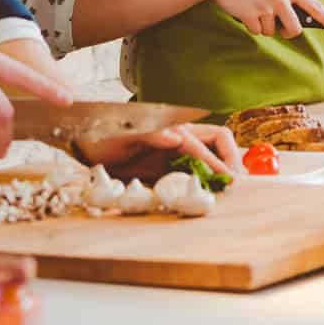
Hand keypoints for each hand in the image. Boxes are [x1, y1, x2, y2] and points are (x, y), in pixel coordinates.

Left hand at [75, 124, 240, 183]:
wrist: (86, 146)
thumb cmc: (103, 136)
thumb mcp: (123, 135)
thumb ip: (151, 135)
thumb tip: (177, 137)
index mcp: (174, 129)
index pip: (205, 143)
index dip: (218, 161)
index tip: (229, 178)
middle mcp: (180, 139)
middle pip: (219, 142)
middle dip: (232, 158)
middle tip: (237, 182)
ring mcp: (176, 153)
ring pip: (212, 156)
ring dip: (223, 170)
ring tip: (231, 189)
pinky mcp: (169, 167)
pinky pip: (196, 172)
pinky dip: (207, 182)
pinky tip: (210, 195)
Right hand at [200, 0, 323, 39]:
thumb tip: (300, 17)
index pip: (315, 7)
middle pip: (295, 29)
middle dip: (287, 32)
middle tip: (278, 25)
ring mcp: (266, 6)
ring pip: (272, 32)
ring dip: (264, 26)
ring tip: (255, 8)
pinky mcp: (251, 15)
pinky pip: (257, 31)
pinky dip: (251, 25)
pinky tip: (245, 10)